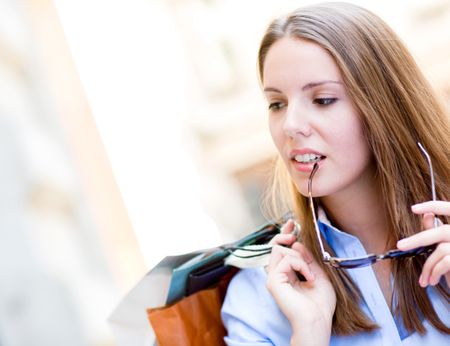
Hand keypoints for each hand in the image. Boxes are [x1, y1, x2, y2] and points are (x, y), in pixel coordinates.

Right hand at [266, 219, 335, 342]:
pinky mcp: (273, 281)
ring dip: (299, 257)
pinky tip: (308, 277)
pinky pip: (286, 260)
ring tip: (309, 273)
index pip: (281, 249)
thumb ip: (307, 258)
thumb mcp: (318, 273)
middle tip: (294, 235)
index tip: (292, 223)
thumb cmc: (320, 303)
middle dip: (284, 235)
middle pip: (275, 246)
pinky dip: (300, 264)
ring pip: (280, 250)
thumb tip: (297, 243)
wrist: (318, 321)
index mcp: (287, 273)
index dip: (284, 234)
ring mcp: (273, 278)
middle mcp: (277, 274)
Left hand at [397, 201, 449, 286]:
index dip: (433, 205)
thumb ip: (439, 231)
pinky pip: (445, 262)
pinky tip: (431, 281)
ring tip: (424, 279)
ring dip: (428, 266)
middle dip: (417, 239)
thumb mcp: (449, 247)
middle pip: (441, 231)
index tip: (413, 208)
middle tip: (400, 245)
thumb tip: (426, 215)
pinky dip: (435, 271)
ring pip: (441, 249)